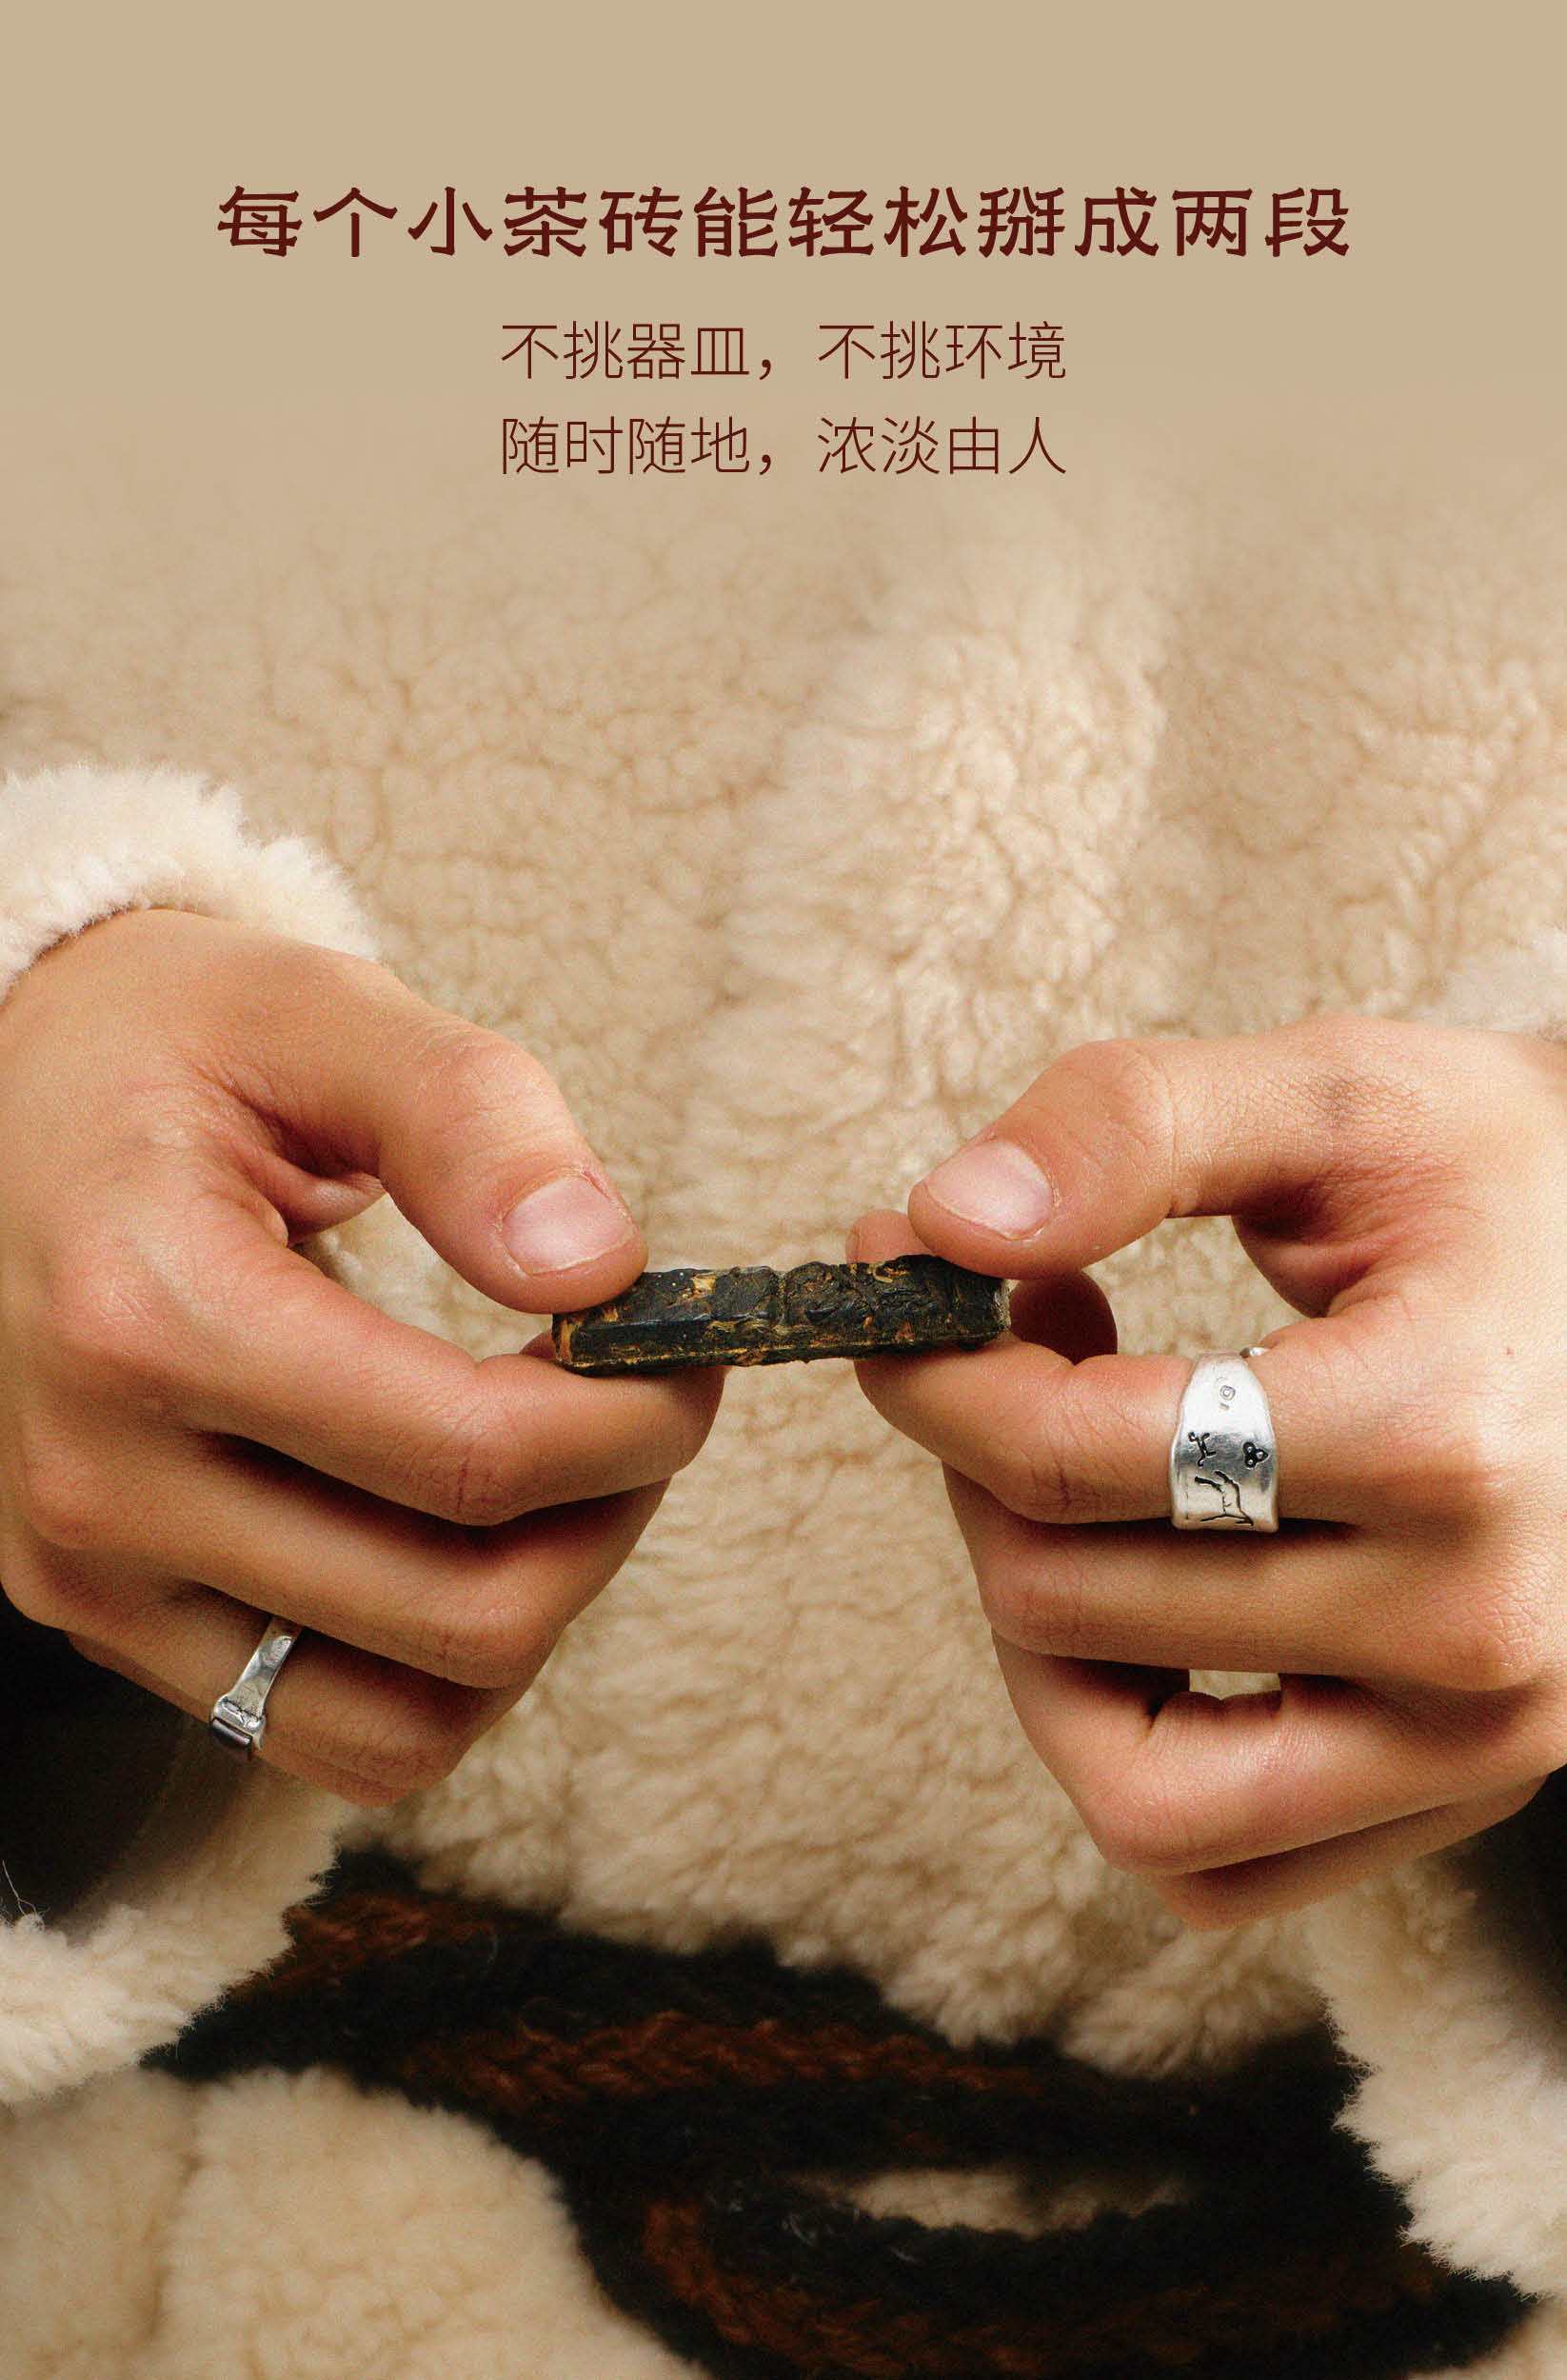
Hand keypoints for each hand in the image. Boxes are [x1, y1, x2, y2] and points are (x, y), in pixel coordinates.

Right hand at [0, 910, 720, 1803]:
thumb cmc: (163, 1047)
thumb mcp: (314, 1011)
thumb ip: (468, 1119)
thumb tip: (600, 1270)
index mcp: (148, 1318)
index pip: (470, 1458)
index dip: (632, 1421)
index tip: (681, 1350)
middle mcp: (101, 1485)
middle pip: (459, 1615)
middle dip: (607, 1516)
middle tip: (641, 1406)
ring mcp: (90, 1576)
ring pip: (402, 1722)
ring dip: (532, 1612)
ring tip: (560, 1479)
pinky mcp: (103, 1620)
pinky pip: (322, 1733)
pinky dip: (435, 1673)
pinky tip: (466, 1542)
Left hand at [852, 1018, 1566, 1923]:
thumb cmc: (1504, 1177)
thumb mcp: (1336, 1095)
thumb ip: (1130, 1127)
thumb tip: (939, 1225)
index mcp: (1443, 1436)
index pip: (1068, 1459)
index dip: (933, 1370)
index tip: (901, 1283)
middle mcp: (1476, 1629)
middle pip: (1065, 1607)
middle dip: (977, 1469)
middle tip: (1002, 1356)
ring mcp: (1485, 1738)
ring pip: (1135, 1794)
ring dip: (1038, 1642)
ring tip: (1069, 1490)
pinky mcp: (1470, 1786)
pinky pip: (1225, 1864)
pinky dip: (1135, 1751)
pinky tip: (1146, 1588)